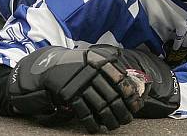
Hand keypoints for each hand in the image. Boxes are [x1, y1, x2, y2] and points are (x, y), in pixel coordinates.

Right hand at [7, 45, 150, 132]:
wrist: (50, 65)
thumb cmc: (79, 65)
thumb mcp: (94, 58)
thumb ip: (111, 67)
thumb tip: (132, 84)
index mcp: (100, 62)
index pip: (120, 79)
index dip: (130, 94)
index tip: (136, 105)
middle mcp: (91, 71)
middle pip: (112, 95)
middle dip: (122, 110)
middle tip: (127, 119)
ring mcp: (80, 83)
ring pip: (100, 105)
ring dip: (109, 119)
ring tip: (115, 126)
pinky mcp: (69, 94)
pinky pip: (84, 111)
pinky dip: (92, 122)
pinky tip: (97, 128)